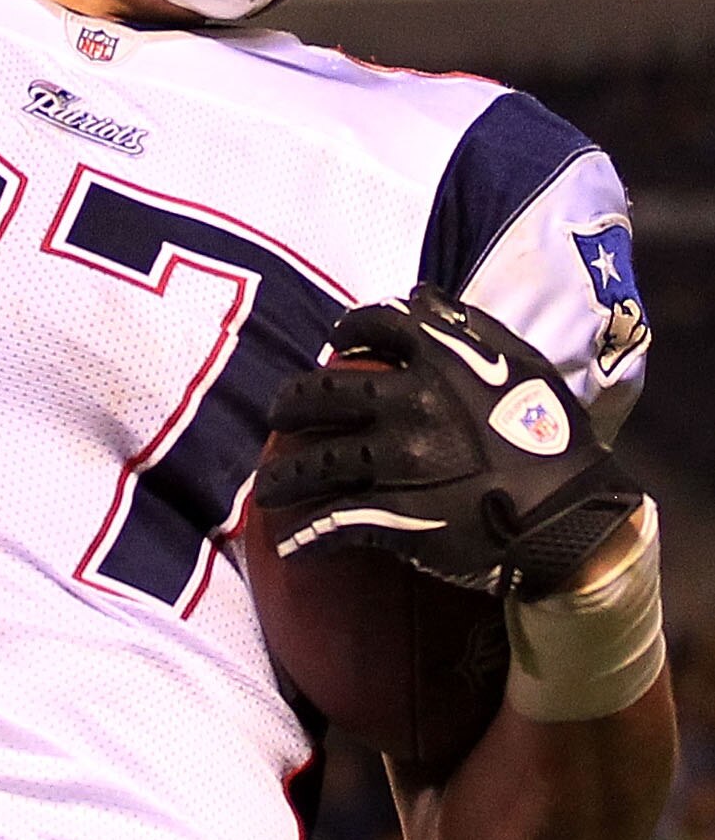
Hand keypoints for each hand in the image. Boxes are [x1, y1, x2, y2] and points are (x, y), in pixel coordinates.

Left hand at [259, 282, 643, 598]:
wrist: (571, 517)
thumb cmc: (555, 439)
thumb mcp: (523, 364)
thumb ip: (470, 327)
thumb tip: (420, 294)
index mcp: (441, 362)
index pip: (376, 325)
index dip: (347, 330)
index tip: (334, 344)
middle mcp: (409, 404)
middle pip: (321, 393)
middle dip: (289, 405)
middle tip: (279, 416)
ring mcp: (397, 462)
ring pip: (314, 464)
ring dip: (282, 478)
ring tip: (267, 490)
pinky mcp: (394, 515)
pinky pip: (333, 524)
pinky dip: (306, 536)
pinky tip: (291, 545)